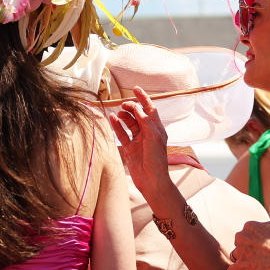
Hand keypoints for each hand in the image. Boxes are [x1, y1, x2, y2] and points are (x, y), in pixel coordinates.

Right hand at [108, 86, 172, 200]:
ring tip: (118, 111)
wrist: (152, 180)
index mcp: (157, 129)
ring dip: (124, 116)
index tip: (135, 88)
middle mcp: (148, 133)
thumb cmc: (157, 160)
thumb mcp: (154, 138)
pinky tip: (112, 118)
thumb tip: (137, 108)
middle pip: (138, 115)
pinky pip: (122, 134)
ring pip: (129, 123)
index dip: (144, 98)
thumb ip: (146, 121)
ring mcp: (138, 140)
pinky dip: (117, 126)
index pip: (150, 109)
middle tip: (124, 104)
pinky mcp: (130, 148)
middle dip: (131, 107)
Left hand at [227, 218, 269, 269]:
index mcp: (249, 226)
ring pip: (235, 256)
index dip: (252, 239)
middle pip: (238, 243)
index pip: (245, 232)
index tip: (260, 245)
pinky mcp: (241, 266)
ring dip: (242, 260)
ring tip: (253, 265)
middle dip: (246, 248)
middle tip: (258, 255)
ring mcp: (240, 251)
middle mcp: (241, 236)